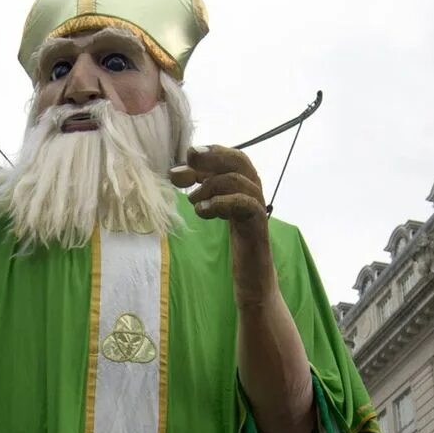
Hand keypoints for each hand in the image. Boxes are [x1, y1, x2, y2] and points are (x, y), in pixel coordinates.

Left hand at [170, 147, 272, 301]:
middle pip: (241, 162)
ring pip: (242, 181)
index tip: (189, 154)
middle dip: (214, 157)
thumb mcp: (216, 213)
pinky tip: (203, 211)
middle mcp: (254, 194)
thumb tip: (175, 173)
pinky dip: (222, 202)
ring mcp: (258, 210)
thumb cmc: (236, 247)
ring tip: (193, 200)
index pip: (233, 158)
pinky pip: (247, 204)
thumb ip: (200, 192)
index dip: (213, 151)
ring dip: (212, 185)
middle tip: (189, 159)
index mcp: (245, 189)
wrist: (254, 281)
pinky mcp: (258, 227)